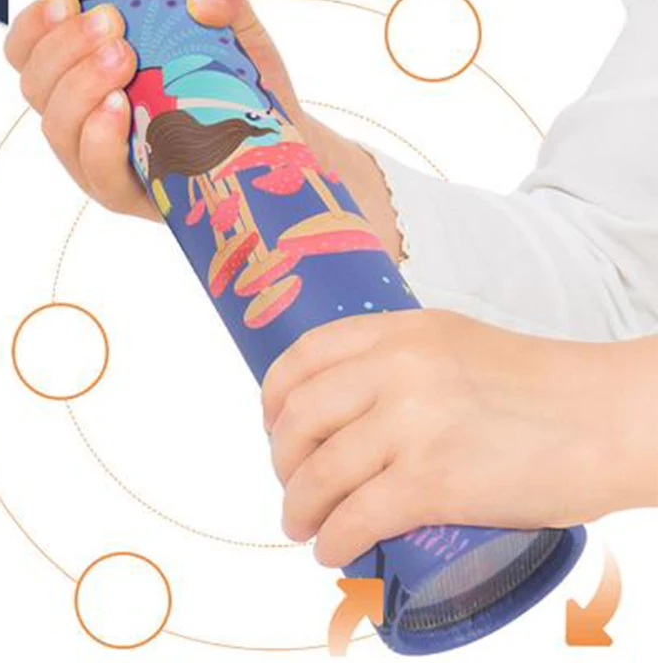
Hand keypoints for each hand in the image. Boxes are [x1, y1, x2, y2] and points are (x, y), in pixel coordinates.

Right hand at [4, 0, 401, 255]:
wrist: (275, 152)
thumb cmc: (242, 93)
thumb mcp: (238, 36)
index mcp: (90, 76)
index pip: (31, 53)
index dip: (34, 26)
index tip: (68, 1)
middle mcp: (85, 120)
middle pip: (36, 86)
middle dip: (65, 49)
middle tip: (113, 27)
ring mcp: (103, 162)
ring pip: (57, 128)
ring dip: (79, 87)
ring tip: (123, 60)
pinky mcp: (129, 195)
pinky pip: (95, 171)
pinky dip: (99, 137)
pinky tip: (119, 107)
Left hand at [262, 310, 654, 567]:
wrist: (608, 416)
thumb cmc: (539, 386)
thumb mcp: (454, 345)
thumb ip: (400, 361)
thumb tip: (348, 406)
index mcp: (400, 331)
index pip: (303, 357)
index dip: (273, 397)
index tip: (274, 427)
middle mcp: (397, 369)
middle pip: (300, 418)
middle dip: (282, 461)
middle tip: (292, 486)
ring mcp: (413, 424)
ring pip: (319, 473)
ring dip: (299, 508)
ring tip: (303, 525)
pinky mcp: (435, 481)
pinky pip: (355, 517)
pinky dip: (333, 541)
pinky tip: (332, 549)